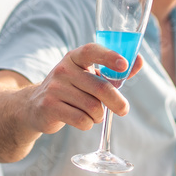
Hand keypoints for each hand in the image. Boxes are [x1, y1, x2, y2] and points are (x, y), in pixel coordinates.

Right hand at [22, 43, 144, 134]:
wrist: (35, 106)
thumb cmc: (72, 89)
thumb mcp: (90, 76)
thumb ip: (115, 72)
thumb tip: (140, 60)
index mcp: (75, 57)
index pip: (92, 51)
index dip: (109, 56)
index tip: (124, 65)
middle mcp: (63, 69)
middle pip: (100, 87)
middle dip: (116, 102)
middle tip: (124, 110)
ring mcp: (54, 88)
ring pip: (92, 107)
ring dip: (98, 115)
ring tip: (92, 114)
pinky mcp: (49, 106)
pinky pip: (81, 119)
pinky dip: (87, 124)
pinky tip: (81, 120)